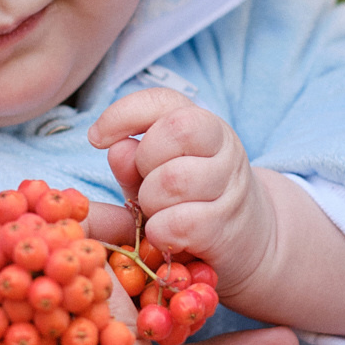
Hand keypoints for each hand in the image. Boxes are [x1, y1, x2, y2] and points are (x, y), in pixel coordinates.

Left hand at [88, 88, 275, 297]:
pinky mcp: (227, 226)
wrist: (248, 243)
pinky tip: (165, 237)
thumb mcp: (154, 178)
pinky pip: (179, 222)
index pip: (162, 101)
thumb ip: (132, 164)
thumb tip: (116, 148)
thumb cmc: (190, 204)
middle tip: (146, 185)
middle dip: (144, 161)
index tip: (97, 138)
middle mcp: (223, 148)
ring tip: (157, 214)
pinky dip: (159, 233)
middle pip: (174, 131)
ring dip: (150, 202)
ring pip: (174, 179)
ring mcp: (230, 186)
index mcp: (203, 125)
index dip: (123, 114)